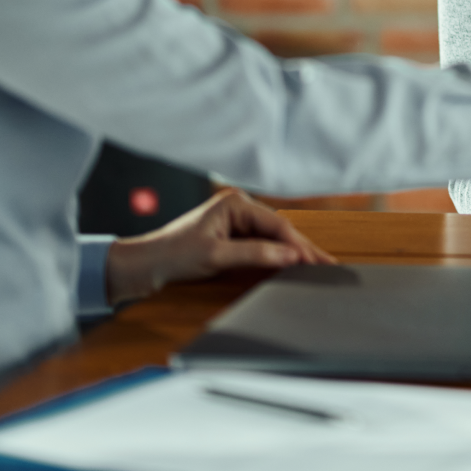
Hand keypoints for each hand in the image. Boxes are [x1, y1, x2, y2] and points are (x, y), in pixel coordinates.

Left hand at [104, 188, 332, 304]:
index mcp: (235, 203)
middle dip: (302, 249)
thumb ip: (255, 254)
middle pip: (279, 230)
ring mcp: (235, 224)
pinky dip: (278, 257)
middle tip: (327, 266)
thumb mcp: (215, 256)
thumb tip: (289, 255)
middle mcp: (238, 209)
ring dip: (292, 254)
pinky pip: (262, 246)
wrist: (143, 267)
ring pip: (273, 238)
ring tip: (317, 267)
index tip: (315, 262)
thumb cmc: (172, 255)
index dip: (298, 245)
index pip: (277, 224)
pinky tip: (292, 267)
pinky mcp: (232, 239)